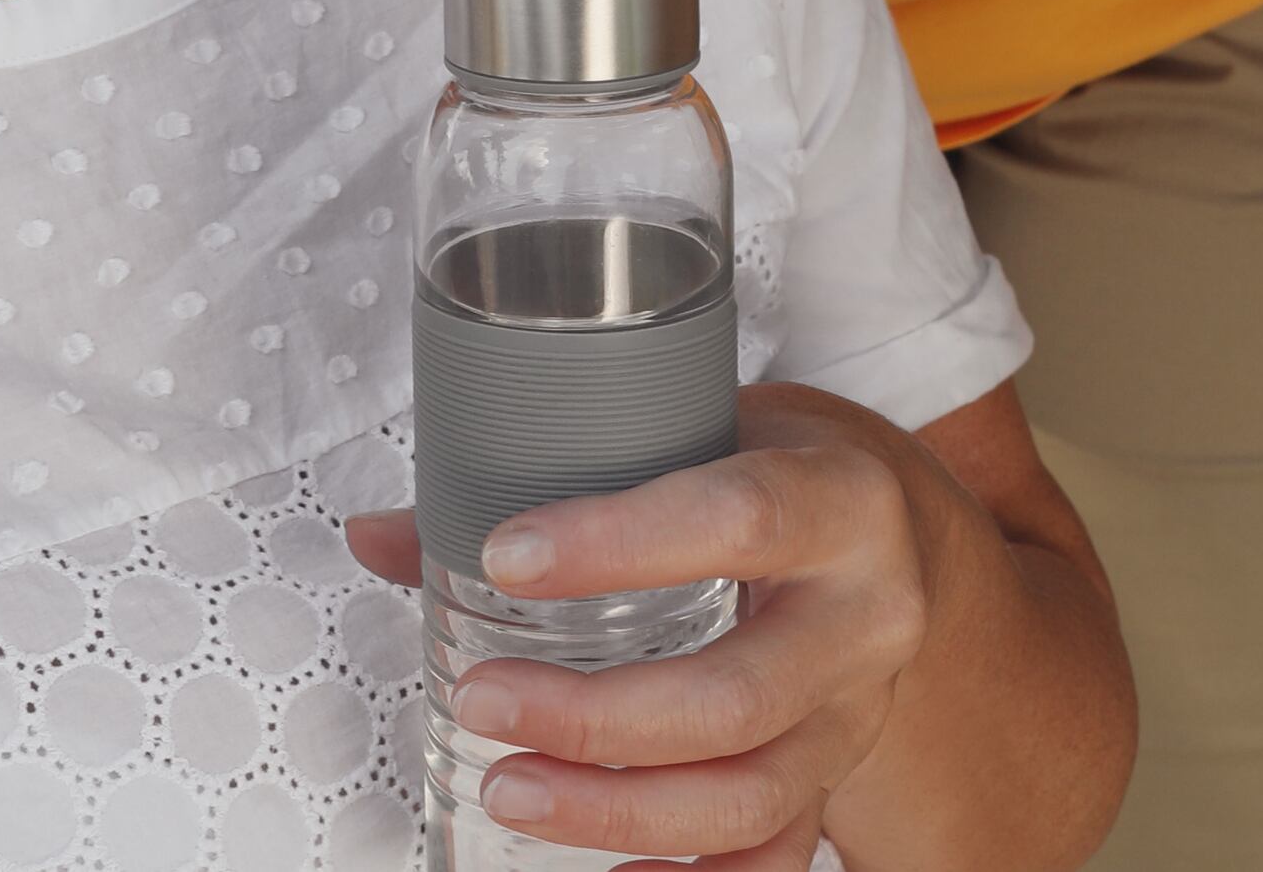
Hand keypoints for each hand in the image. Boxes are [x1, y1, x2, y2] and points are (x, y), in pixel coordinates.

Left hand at [344, 386, 962, 870]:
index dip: (619, 542)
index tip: (504, 557)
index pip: (738, 519)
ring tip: (506, 786)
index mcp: (840, 501)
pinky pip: (773, 860)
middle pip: (738, 696)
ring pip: (749, 796)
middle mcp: (866, 617)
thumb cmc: (764, 469)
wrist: (883, 526)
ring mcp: (856, 714)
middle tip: (484, 702)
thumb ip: (546, 475)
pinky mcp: (835, 779)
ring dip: (615, 809)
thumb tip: (379, 535)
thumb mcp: (687, 433)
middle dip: (596, 718)